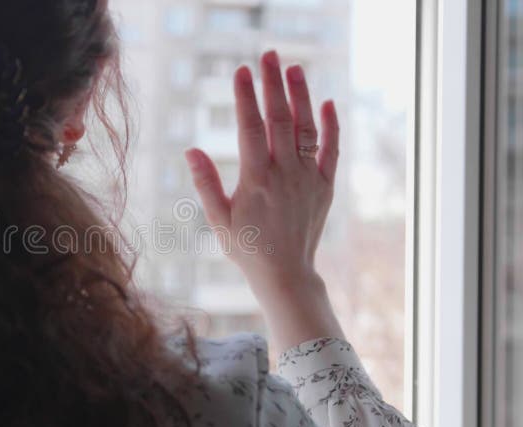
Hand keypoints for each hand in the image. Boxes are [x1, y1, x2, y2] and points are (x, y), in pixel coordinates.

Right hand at [184, 50, 344, 349]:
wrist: (285, 274)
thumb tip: (190, 150)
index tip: (241, 71)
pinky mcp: (324, 186)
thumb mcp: (218, 220)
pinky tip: (327, 103)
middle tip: (268, 56)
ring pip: (306, 128)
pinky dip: (331, 126)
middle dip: (273, 84)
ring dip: (301, 96)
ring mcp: (307, 178)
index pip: (250, 127)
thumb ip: (205, 184)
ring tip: (294, 68)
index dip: (245, 97)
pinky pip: (331, 151)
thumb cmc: (246, 248)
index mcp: (256, 179)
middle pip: (279, 118)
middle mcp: (284, 173)